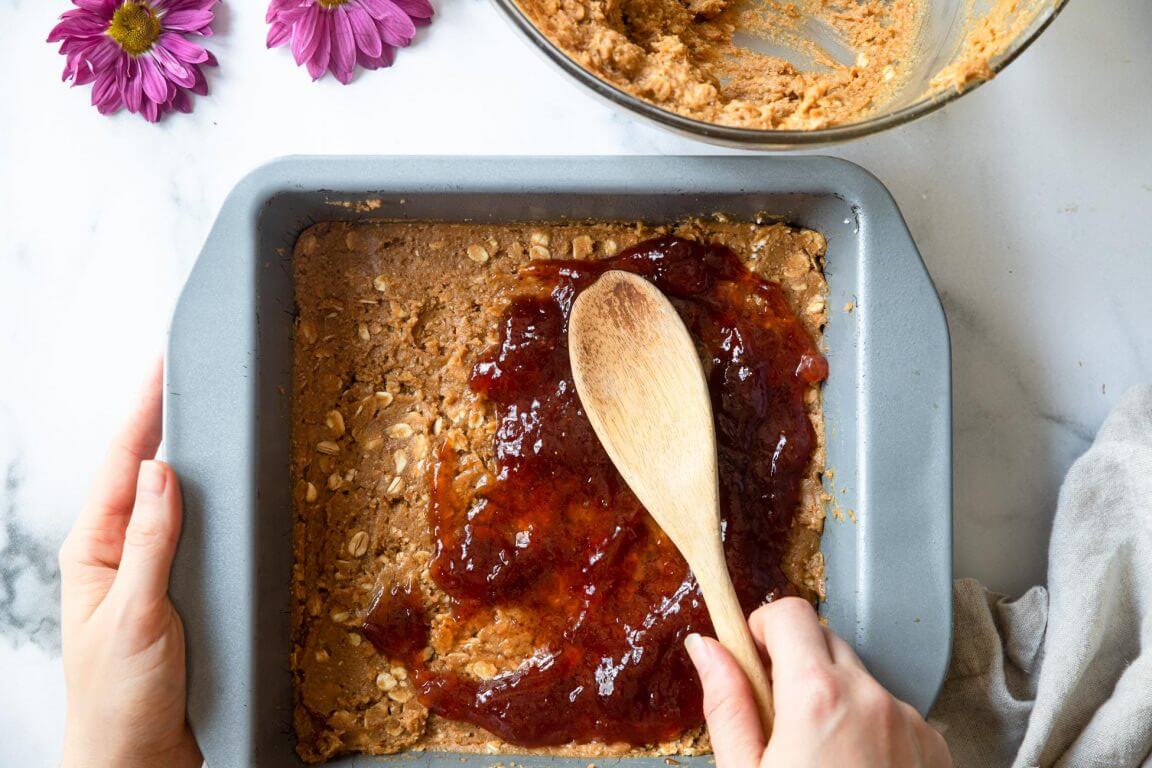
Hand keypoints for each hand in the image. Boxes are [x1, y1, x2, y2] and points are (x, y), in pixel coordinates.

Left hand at [59, 361, 201, 767]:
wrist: (138, 760)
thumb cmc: (119, 701)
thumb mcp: (135, 616)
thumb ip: (151, 543)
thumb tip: (160, 471)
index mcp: (94, 551)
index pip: (120, 465)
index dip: (144, 412)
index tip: (164, 366)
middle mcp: (118, 553)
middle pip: (143, 471)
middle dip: (164, 420)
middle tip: (192, 374)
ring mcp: (147, 570)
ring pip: (170, 499)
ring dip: (189, 458)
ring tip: (211, 416)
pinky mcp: (176, 590)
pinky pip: (193, 532)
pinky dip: (209, 502)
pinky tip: (225, 489)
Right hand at [685, 597, 950, 767]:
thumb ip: (727, 703)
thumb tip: (707, 649)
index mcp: (817, 696)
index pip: (790, 614)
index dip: (762, 629)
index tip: (751, 657)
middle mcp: (871, 698)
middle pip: (825, 642)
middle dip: (795, 664)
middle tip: (774, 718)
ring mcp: (910, 723)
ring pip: (860, 680)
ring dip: (833, 698)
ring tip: (816, 761)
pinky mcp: (934, 749)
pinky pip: (892, 714)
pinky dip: (868, 727)